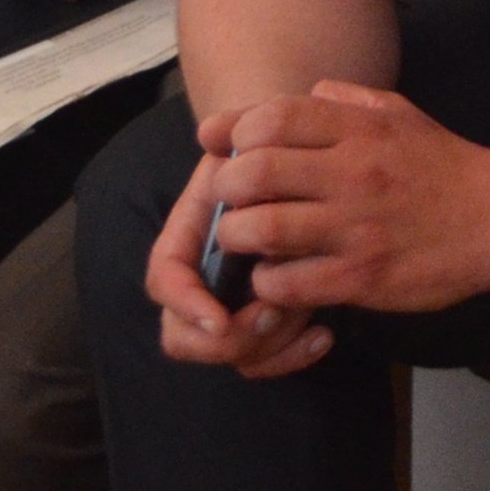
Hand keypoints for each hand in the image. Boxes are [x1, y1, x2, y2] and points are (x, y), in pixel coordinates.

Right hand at [145, 142, 334, 380]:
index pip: (164, 279)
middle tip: (278, 313)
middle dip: (231, 336)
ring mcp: (235, 305)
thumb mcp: (259, 140)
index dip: (184, 303)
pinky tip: (324, 334)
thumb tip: (211, 132)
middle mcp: (204, 280)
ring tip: (310, 316)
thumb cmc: (280, 151)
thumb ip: (235, 135)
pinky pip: (265, 358)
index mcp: (191, 238)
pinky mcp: (269, 322)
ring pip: (231, 354)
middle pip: (186, 337)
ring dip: (268, 343)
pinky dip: (290, 355)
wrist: (314, 167)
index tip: (219, 316)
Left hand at [197, 81, 489, 322]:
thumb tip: (304, 94)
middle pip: (254, 172)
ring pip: (261, 230)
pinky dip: (268, 281)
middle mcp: (355, 174)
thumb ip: (350, 101)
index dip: (239, 131)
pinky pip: (287, 282)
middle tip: (233, 199)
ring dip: (238, 236)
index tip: (236, 149)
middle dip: (227, 186)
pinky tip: (278, 276)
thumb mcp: (403, 116)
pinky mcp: (362, 278)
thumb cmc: (447, 166)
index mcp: (362, 131)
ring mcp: (357, 229)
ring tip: (246, 240)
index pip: (273, 116)